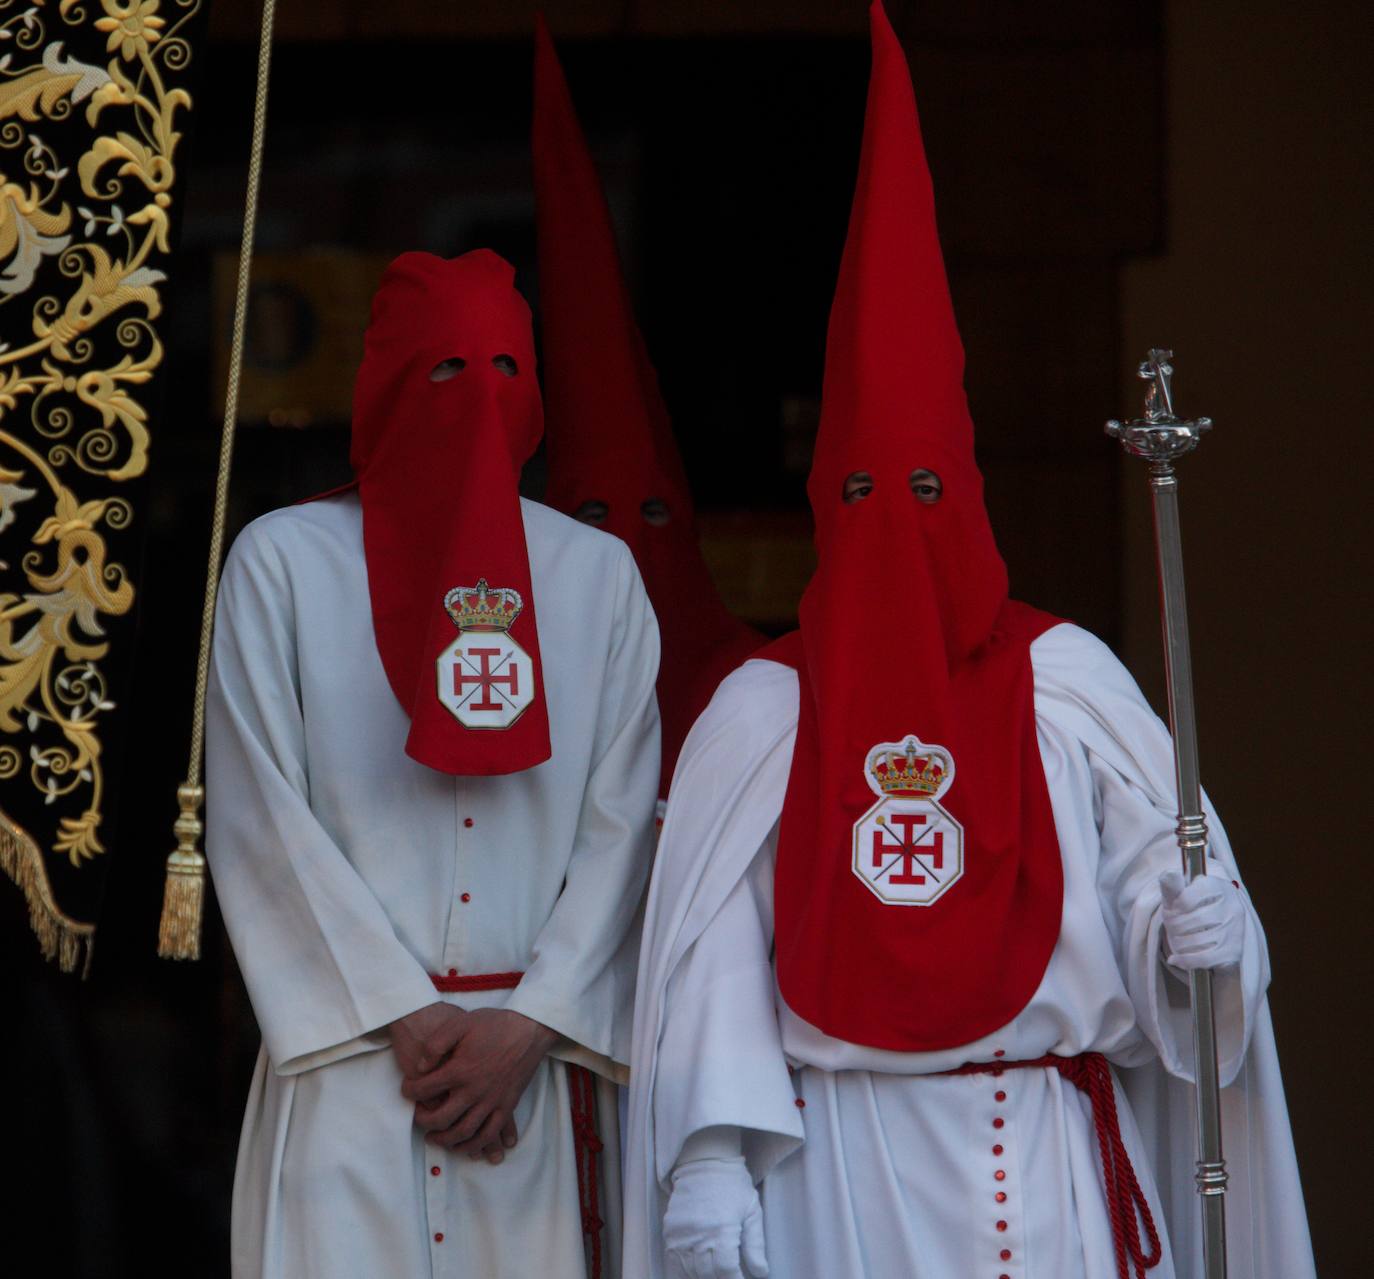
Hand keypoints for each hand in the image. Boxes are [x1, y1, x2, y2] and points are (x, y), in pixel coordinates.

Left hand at [389, 1004, 507, 1163]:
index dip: (410, 1091)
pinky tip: (466, 1146)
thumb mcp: (461, 1023)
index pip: (425, 1089)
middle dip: (424, 1123)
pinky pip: (490, 1133)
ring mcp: (492, 1101)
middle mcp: (474, 1091)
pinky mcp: (507, 1106)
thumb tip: (420, 1067)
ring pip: (464, 1132)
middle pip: (441, 1119)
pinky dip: (476, 1145)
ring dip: (446, 1140)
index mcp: (460, 1070)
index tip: (408, 1089)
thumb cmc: (495, 1024)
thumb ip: (436, 1044)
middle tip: (418, 1119)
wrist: (529, 1029)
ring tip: (435, 1138)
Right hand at [664, 1156, 767, 1278]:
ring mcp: (682, 1234)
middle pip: (708, 1274)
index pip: (727, 1270)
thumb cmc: (732, 1185)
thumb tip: (761, 1273)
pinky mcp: (670, 1231)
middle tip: (727, 1275)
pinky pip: (673, 1262)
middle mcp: (700, 1234)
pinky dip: (683, 1271)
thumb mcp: (752, 1211)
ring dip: (702, 1276)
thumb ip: (755, 1245)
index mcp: (723, 1229)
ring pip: (690, 1271)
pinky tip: (694, 1271)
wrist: (704, 1162)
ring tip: (712, 1274)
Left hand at [1160, 869, 1245, 970]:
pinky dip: (1184, 960)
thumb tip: (1167, 874)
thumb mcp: (1183, 894)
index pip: (1187, 898)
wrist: (1221, 933)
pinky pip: (1203, 959)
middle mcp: (1231, 907)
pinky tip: (1175, 959)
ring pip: (1194, 941)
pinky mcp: (1233, 952)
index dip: (1173, 908)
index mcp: (1218, 887)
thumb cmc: (1196, 909)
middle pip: (1190, 921)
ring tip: (1175, 940)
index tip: (1171, 910)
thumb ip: (1173, 886)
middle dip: (1173, 927)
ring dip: (1177, 943)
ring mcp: (1234, 931)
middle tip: (1170, 927)